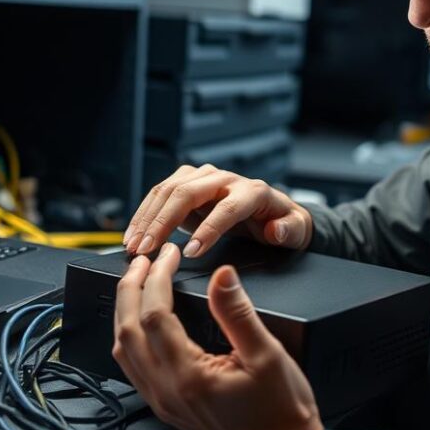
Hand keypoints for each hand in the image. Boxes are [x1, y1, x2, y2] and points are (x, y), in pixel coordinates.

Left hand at [113, 243, 323, 429]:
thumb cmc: (282, 413)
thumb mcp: (267, 355)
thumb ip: (238, 312)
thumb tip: (222, 275)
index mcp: (189, 377)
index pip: (155, 315)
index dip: (157, 277)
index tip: (168, 255)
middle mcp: (167, 392)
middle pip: (127, 330)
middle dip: (130, 288)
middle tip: (142, 260)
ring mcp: (163, 403)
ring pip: (124, 350)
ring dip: (125, 312)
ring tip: (137, 284)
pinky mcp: (168, 409)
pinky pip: (133, 368)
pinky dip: (131, 337)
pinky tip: (142, 324)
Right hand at [124, 164, 312, 257]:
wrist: (272, 211)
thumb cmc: (282, 223)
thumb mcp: (295, 231)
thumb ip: (289, 231)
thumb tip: (274, 230)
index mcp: (253, 191)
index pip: (226, 208)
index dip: (207, 230)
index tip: (190, 252)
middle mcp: (225, 178)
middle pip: (187, 193)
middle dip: (163, 222)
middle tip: (147, 249)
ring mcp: (204, 176)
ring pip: (168, 190)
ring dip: (147, 218)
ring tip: (134, 245)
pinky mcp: (187, 182)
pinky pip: (160, 194)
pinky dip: (144, 214)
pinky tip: (134, 234)